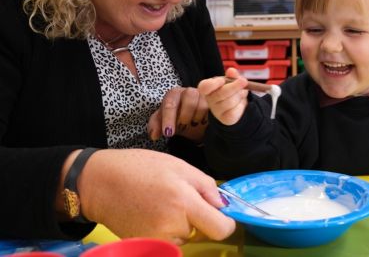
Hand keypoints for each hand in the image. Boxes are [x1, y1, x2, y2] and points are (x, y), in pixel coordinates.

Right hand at [76, 149, 235, 243]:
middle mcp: (172, 226)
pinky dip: (165, 228)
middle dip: (196, 216)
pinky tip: (150, 211)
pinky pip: (168, 239)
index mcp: (184, 202)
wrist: (99, 182)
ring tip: (159, 201)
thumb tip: (224, 206)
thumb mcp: (179, 166)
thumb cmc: (139, 168)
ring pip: (184, 235)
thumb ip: (206, 186)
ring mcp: (157, 239)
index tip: (221, 213)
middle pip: (201, 230)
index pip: (220, 229)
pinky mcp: (145, 245)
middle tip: (177, 195)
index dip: (226, 222)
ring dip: (180, 222)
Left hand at [148, 87, 208, 142]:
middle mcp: (189, 92)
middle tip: (182, 128)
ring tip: (193, 125)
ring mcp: (203, 96)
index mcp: (173, 94)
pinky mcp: (214, 103)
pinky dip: (207, 119)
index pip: (170, 103)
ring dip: (196, 118)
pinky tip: (203, 123)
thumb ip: (155, 126)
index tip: (168, 133)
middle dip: (184, 116)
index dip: (169, 118)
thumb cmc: (175, 119)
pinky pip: (214, 110)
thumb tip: (153, 135)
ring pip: (203, 104)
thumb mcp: (163, 122)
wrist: (191, 122)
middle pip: (189, 98)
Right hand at [197, 68, 248, 125]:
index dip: (214, 84)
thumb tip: (231, 71)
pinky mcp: (225, 118)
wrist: (235, 104)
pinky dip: (241, 104)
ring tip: (242, 93)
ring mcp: (216, 111)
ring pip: (230, 102)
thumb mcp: (231, 80)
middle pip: (221, 94)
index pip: (205, 87)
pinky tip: (240, 102)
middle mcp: (209, 100)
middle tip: (244, 81)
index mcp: (207, 89)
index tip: (222, 80)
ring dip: (240, 95)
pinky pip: (235, 111)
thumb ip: (232, 75)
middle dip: (234, 87)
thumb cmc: (230, 89)